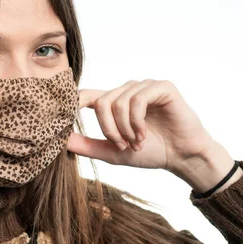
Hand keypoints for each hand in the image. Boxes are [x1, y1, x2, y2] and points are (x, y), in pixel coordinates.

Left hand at [66, 79, 218, 174]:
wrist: (181, 157)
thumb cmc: (149, 153)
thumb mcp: (112, 152)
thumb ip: (87, 145)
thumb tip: (61, 140)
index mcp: (113, 101)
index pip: (85, 94)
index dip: (73, 105)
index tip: (65, 122)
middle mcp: (127, 90)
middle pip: (100, 102)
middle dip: (109, 130)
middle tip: (123, 146)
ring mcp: (144, 86)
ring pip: (118, 102)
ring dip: (125, 129)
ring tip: (137, 143)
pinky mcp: (161, 87)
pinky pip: (137, 100)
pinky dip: (137, 121)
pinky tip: (143, 134)